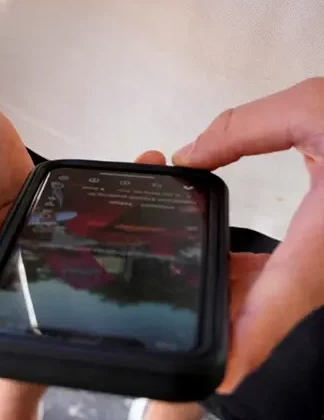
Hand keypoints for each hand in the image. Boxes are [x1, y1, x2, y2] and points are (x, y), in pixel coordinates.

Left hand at [152, 78, 323, 391]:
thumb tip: (186, 157)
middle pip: (276, 305)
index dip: (253, 338)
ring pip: (282, 295)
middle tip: (172, 322)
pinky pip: (291, 277)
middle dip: (226, 321)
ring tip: (182, 286)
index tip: (220, 373)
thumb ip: (242, 130)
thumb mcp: (312, 109)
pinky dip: (253, 278)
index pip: (287, 293)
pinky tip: (217, 261)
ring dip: (236, 298)